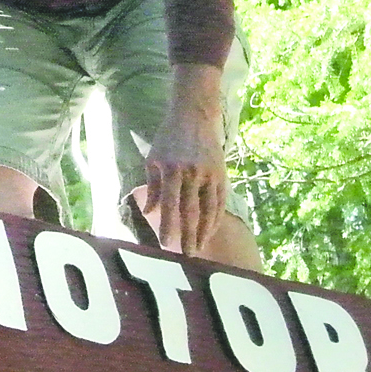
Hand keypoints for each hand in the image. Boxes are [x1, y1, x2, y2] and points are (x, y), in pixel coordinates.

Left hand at [142, 63, 227, 254]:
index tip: (164, 245)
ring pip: (208, 209)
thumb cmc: (169, 138)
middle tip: (186, 256)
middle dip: (188, 235)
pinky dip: (215, 218)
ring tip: (199, 248)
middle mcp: (192, 173)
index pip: (169, 205)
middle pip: (190, 211)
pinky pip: (219, 201)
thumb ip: (151, 186)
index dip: (167, 226)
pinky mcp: (222, 173)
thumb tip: (149, 211)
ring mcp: (209, 174)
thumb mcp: (154, 158)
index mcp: (172, 170)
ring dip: (204, 231)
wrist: (195, 115)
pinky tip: (210, 231)